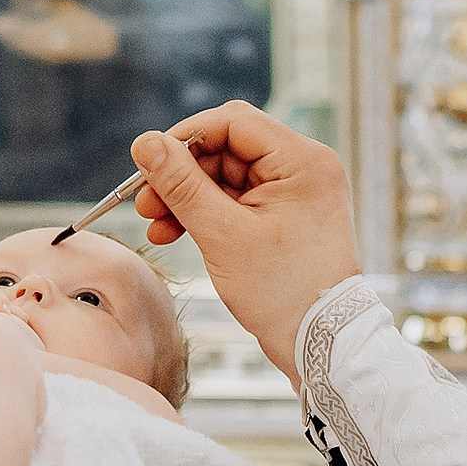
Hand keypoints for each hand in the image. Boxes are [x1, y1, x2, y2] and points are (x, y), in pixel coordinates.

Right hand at [131, 102, 360, 378]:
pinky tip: (173, 233)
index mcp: (303, 161)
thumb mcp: (223, 235)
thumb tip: (144, 144)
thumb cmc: (283, 292)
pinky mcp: (284, 214)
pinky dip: (205, 213)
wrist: (322, 343)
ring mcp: (295, 192)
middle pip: (226, 148)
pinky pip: (235, 200)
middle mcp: (304, 167)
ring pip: (225, 175)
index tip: (148, 162)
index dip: (184, 137)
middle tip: (144, 202)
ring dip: (187, 196)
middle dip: (181, 174)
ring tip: (154, 224)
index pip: (233, 122)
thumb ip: (181, 185)